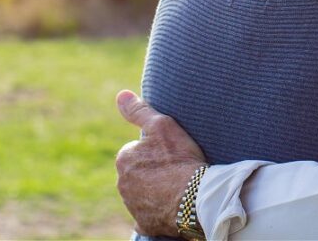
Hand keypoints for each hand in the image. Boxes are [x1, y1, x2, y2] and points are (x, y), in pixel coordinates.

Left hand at [115, 90, 207, 236]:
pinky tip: (173, 204)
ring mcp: (132, 205)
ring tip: (179, 185)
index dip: (156, 150)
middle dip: (153, 170)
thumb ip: (140, 110)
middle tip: (176, 168)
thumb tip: (121, 95)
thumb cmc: (180, 159)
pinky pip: (149, 213)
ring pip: (143, 192)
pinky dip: (158, 209)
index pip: (137, 150)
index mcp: (124, 158)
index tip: (171, 153)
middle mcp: (122, 183)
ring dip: (156, 189)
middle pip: (139, 172)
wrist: (196, 197)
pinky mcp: (144, 222)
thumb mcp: (162, 125)